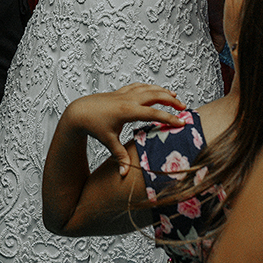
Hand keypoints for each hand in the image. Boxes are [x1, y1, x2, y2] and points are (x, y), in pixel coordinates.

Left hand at [61, 83, 184, 175]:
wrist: (79, 111)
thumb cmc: (93, 126)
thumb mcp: (108, 141)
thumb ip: (120, 157)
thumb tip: (125, 175)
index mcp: (127, 111)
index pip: (153, 113)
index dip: (169, 117)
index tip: (181, 122)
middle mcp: (128, 99)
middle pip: (155, 96)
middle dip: (171, 101)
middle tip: (184, 108)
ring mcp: (124, 94)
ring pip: (148, 88)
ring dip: (162, 91)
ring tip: (175, 97)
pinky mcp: (121, 92)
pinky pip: (139, 86)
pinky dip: (150, 87)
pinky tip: (156, 90)